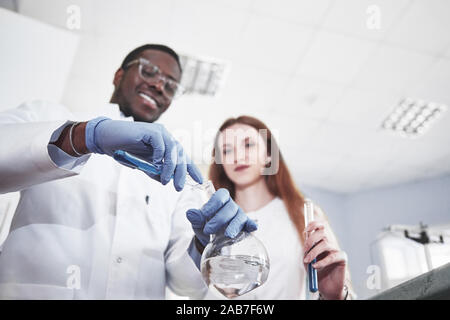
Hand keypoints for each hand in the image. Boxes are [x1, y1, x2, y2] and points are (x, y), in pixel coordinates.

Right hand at [85, 117, 202, 190]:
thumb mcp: (143, 164)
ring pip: (172, 150)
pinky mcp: (150, 130)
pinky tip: (155, 164)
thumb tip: (166, 181)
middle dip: (182, 172)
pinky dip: (160, 155)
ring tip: (166, 180)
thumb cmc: (124, 150)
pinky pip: (161, 144)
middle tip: (179, 186)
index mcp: (166, 144)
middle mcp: (165, 136)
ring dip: (170, 167)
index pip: (183, 156)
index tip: (199, 181)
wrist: (106, 139)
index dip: (191, 168)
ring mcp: (158, 132)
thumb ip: (155, 171)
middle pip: (180, 154)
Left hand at [186, 188, 257, 247]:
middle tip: (208, 229)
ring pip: (239, 217)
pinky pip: (249, 224)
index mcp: (220, 199)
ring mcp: (239, 215)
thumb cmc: (205, 224)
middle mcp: (231, 206)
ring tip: (228, 235)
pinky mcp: (245, 226)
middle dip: (219, 219)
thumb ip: (195, 217)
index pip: (220, 196)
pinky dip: (251, 225)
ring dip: (234, 225)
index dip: (213, 204)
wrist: (210, 237)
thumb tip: (190, 213)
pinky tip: (251, 228)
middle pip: (229, 208)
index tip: (204, 214)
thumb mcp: (197, 221)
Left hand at [303, 220, 347, 299]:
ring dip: (314, 252)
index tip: (305, 231)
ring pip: (325, 244)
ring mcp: (336, 250)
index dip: (313, 225)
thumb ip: (306, 250)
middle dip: (311, 240)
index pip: (320, 227)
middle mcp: (329, 243)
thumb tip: (306, 239)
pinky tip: (316, 266)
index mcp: (320, 241)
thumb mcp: (307, 260)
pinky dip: (322, 261)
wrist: (326, 287)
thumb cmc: (316, 273)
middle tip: (304, 250)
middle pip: (322, 233)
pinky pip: (332, 257)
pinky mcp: (342, 258)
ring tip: (308, 261)